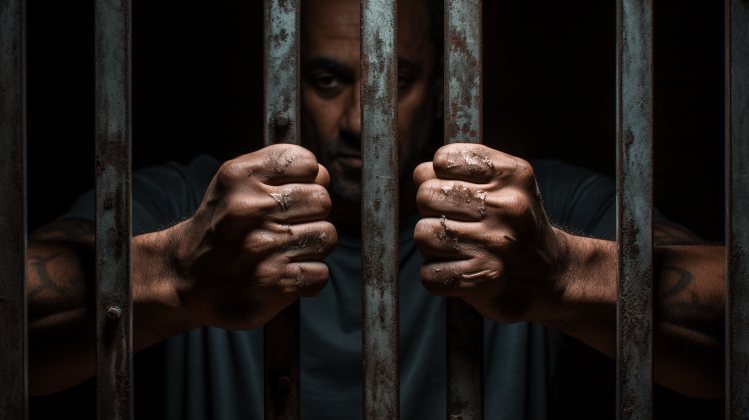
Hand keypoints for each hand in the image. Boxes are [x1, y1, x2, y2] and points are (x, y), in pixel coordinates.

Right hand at [164, 144, 335, 330]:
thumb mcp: (233, 184)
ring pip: (327, 236)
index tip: (293, 192)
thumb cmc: (222, 226)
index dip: (308, 179)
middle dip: (312, 213)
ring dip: (313, 246)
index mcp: (241, 178)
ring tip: (286, 249)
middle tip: (289, 224)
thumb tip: (324, 176)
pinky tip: (284, 273)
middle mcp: (252, 209)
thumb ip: (277, 169)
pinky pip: (321, 273)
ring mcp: (265, 247)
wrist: (186, 278)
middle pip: (323, 200)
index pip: (307, 163)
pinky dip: (308, 277)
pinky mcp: (277, 283)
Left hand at [413, 144, 569, 323]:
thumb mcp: (503, 185)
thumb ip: (459, 172)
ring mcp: (496, 244)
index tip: (454, 191)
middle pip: (426, 196)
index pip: (442, 160)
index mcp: (512, 174)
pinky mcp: (484, 279)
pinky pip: (429, 274)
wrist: (551, 275)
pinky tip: (458, 271)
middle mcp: (506, 207)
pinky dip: (436, 276)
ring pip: (423, 234)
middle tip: (455, 223)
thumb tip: (419, 174)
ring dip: (432, 245)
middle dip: (432, 211)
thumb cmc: (514, 224)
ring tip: (457, 248)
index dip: (439, 176)